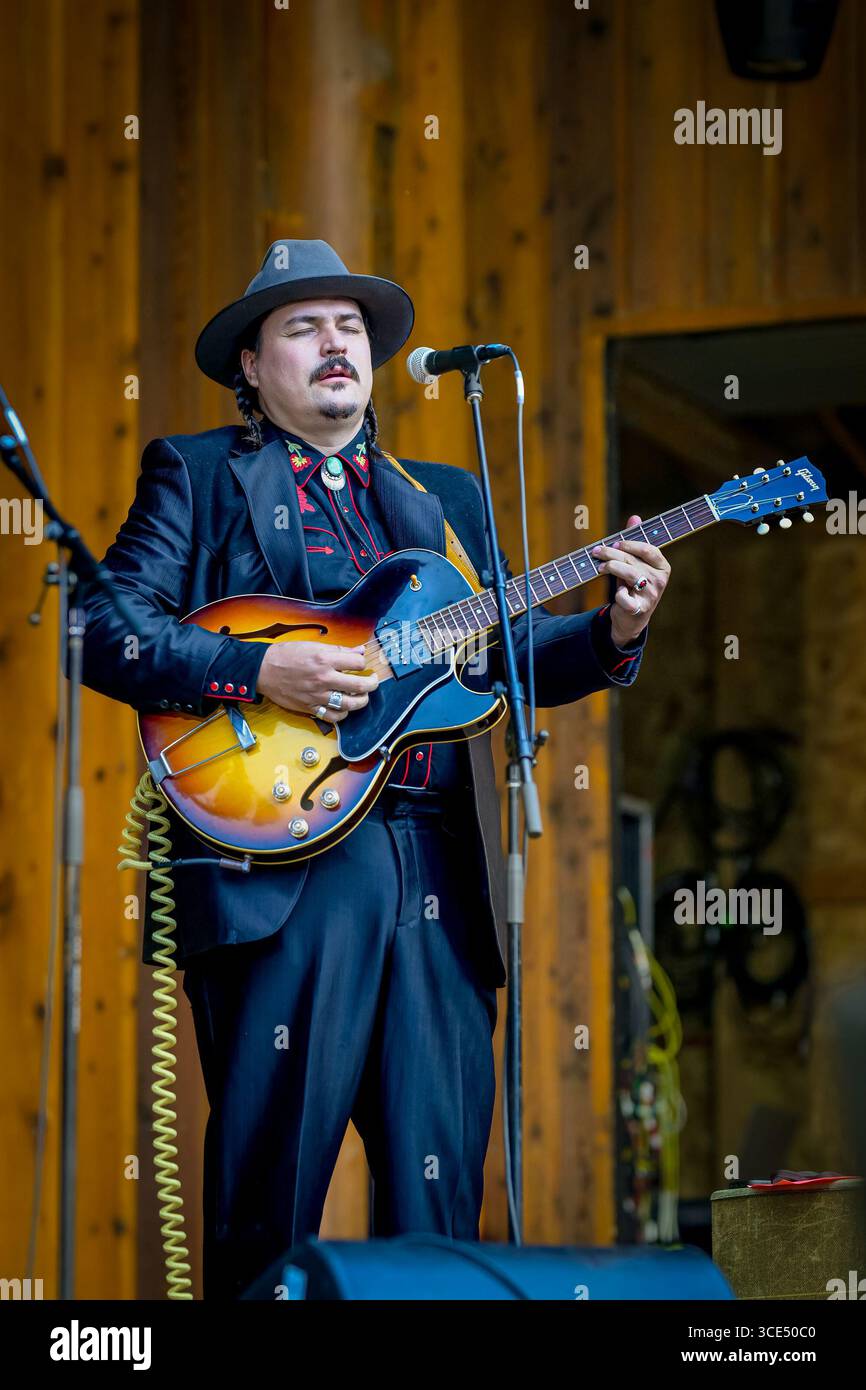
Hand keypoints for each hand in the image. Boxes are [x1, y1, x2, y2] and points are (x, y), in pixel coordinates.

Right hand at [256, 641, 378, 720]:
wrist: (263, 670)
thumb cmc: (286, 655)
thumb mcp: (313, 645)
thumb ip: (338, 650)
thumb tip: (359, 651)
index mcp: (325, 659)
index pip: (358, 663)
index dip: (363, 663)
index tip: (362, 664)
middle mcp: (323, 678)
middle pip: (360, 686)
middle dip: (372, 684)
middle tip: (373, 682)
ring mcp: (318, 695)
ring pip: (350, 704)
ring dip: (361, 701)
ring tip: (362, 696)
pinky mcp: (310, 708)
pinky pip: (333, 716)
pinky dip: (343, 714)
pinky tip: (345, 708)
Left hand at [591, 514, 670, 646]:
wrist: (633, 617)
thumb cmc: (633, 585)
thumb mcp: (636, 564)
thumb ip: (635, 542)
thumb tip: (635, 518)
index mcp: (663, 567)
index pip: (649, 549)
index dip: (629, 544)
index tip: (614, 543)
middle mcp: (659, 580)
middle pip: (633, 561)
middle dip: (612, 553)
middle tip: (597, 551)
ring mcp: (651, 596)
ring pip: (629, 575)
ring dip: (611, 568)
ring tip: (600, 567)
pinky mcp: (639, 609)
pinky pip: (625, 598)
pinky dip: (618, 594)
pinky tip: (617, 592)